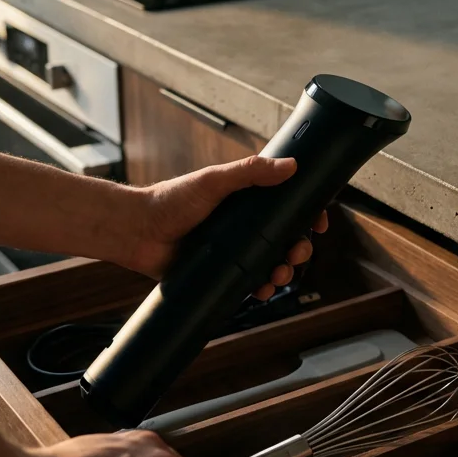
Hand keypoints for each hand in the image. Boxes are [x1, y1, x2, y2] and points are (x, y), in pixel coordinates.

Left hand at [124, 156, 329, 299]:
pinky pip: (249, 284)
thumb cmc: (170, 200)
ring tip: (280, 274)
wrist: (138, 231)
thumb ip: (250, 172)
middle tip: (298, 252)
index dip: (308, 216)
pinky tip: (263, 290)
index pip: (288, 208)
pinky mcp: (222, 273)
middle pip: (286, 239)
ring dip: (285, 271)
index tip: (320, 222)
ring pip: (272, 264)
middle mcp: (244, 226)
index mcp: (247, 202)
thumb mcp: (213, 181)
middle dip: (300, 248)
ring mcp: (234, 251)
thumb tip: (290, 166)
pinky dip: (261, 289)